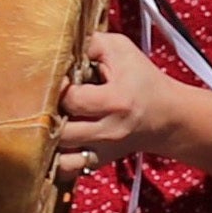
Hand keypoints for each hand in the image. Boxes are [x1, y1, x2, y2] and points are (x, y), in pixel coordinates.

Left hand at [54, 30, 211, 173]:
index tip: (57, 79)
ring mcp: (102, 151)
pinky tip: (48, 144)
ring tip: (45, 123)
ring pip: (59, 157)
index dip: (57, 87)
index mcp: (116, 102)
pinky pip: (66, 170)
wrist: (167, 116)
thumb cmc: (141, 78)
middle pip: (60, 132)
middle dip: (47, 116)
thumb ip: (90, 43)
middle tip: (44, 103)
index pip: (72, 100)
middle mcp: (109, 131)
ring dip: (46, 141)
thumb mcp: (121, 50)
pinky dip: (53, 161)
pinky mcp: (97, 162)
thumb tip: (59, 42)